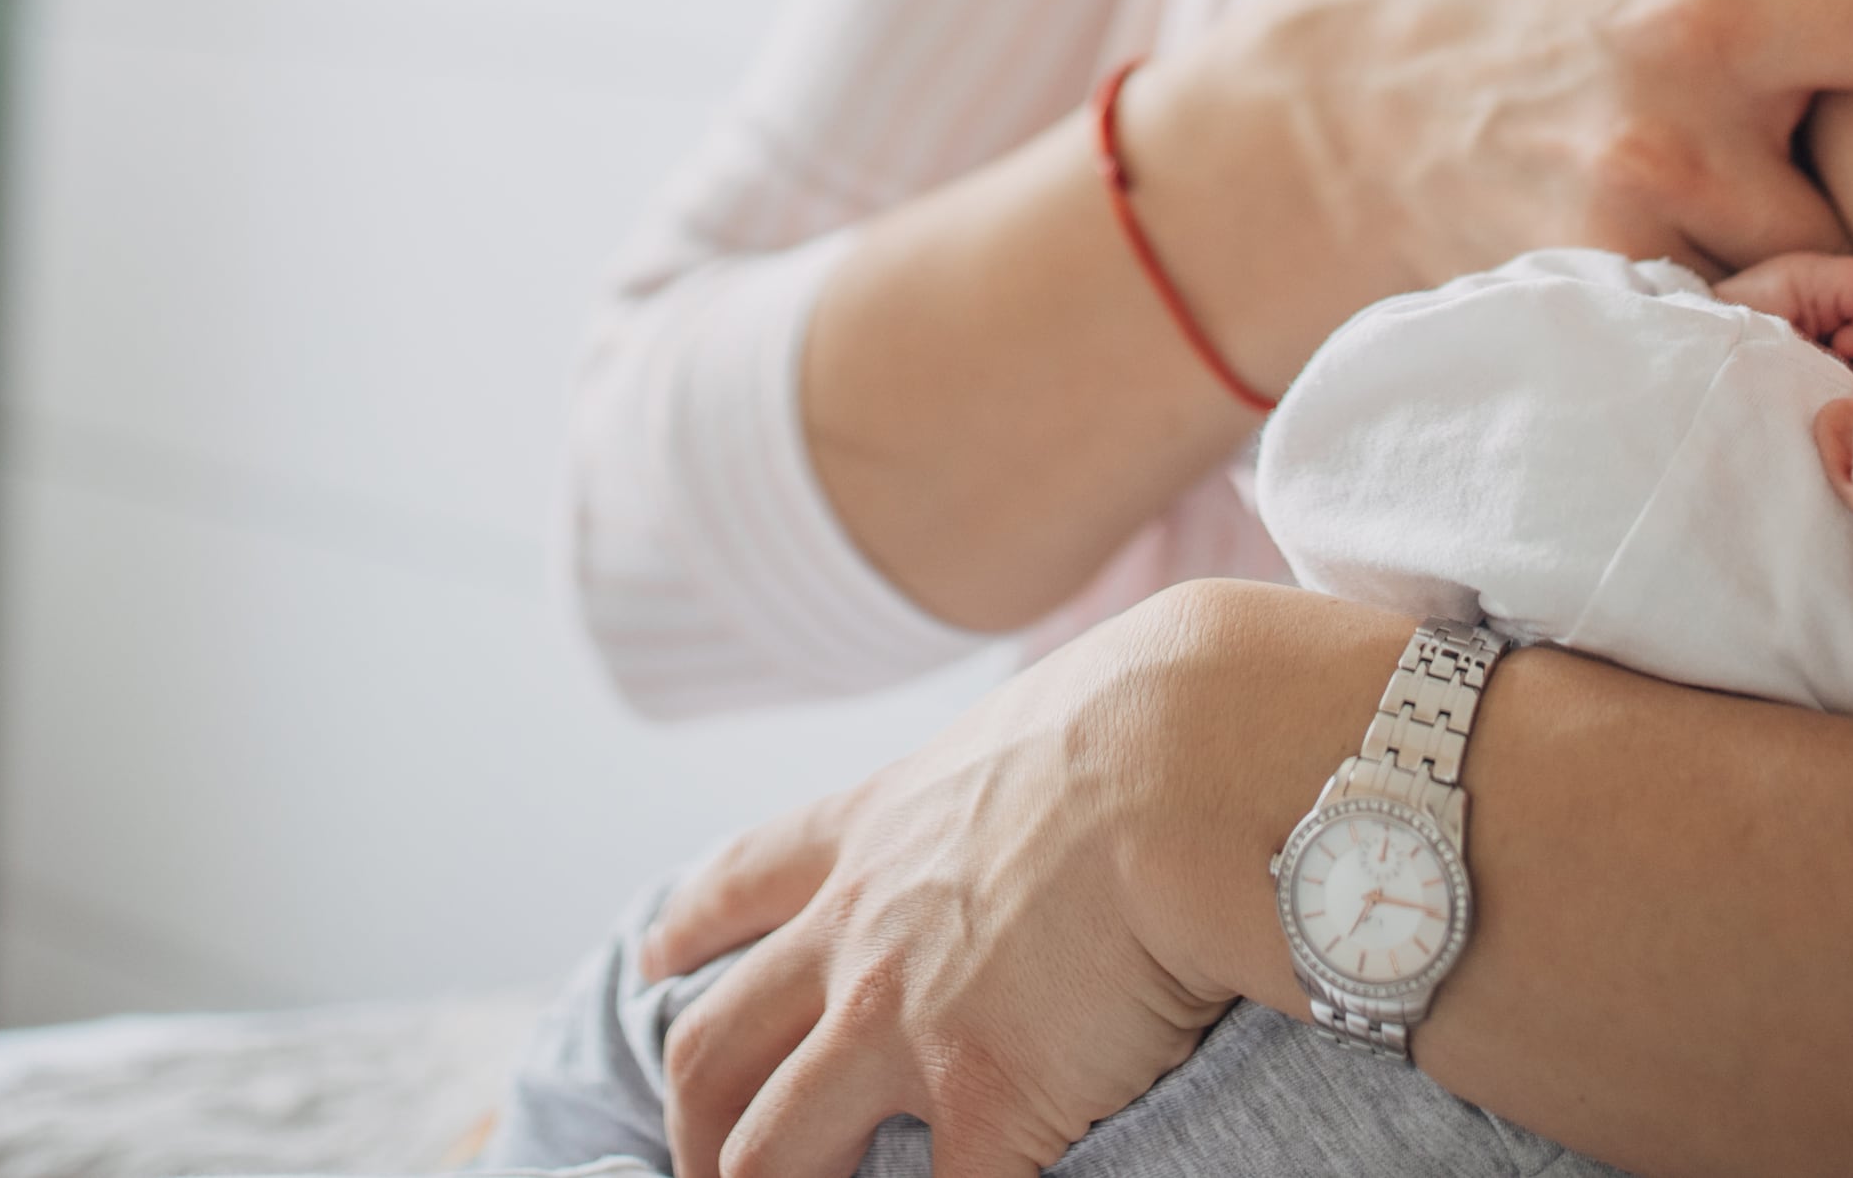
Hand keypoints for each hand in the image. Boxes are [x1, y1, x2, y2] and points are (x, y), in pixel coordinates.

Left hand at [645, 599, 1261, 1177]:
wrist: (1196, 756)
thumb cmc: (1159, 718)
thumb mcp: (1041, 722)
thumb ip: (1020, 778)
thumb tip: (1087, 773)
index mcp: (876, 830)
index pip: (750, 877)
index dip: (693, 927)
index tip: (656, 956)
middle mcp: (859, 931)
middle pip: (716, 1041)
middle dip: (693, 1120)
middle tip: (699, 1164)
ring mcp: (901, 1022)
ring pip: (768, 1152)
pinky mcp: (984, 1100)